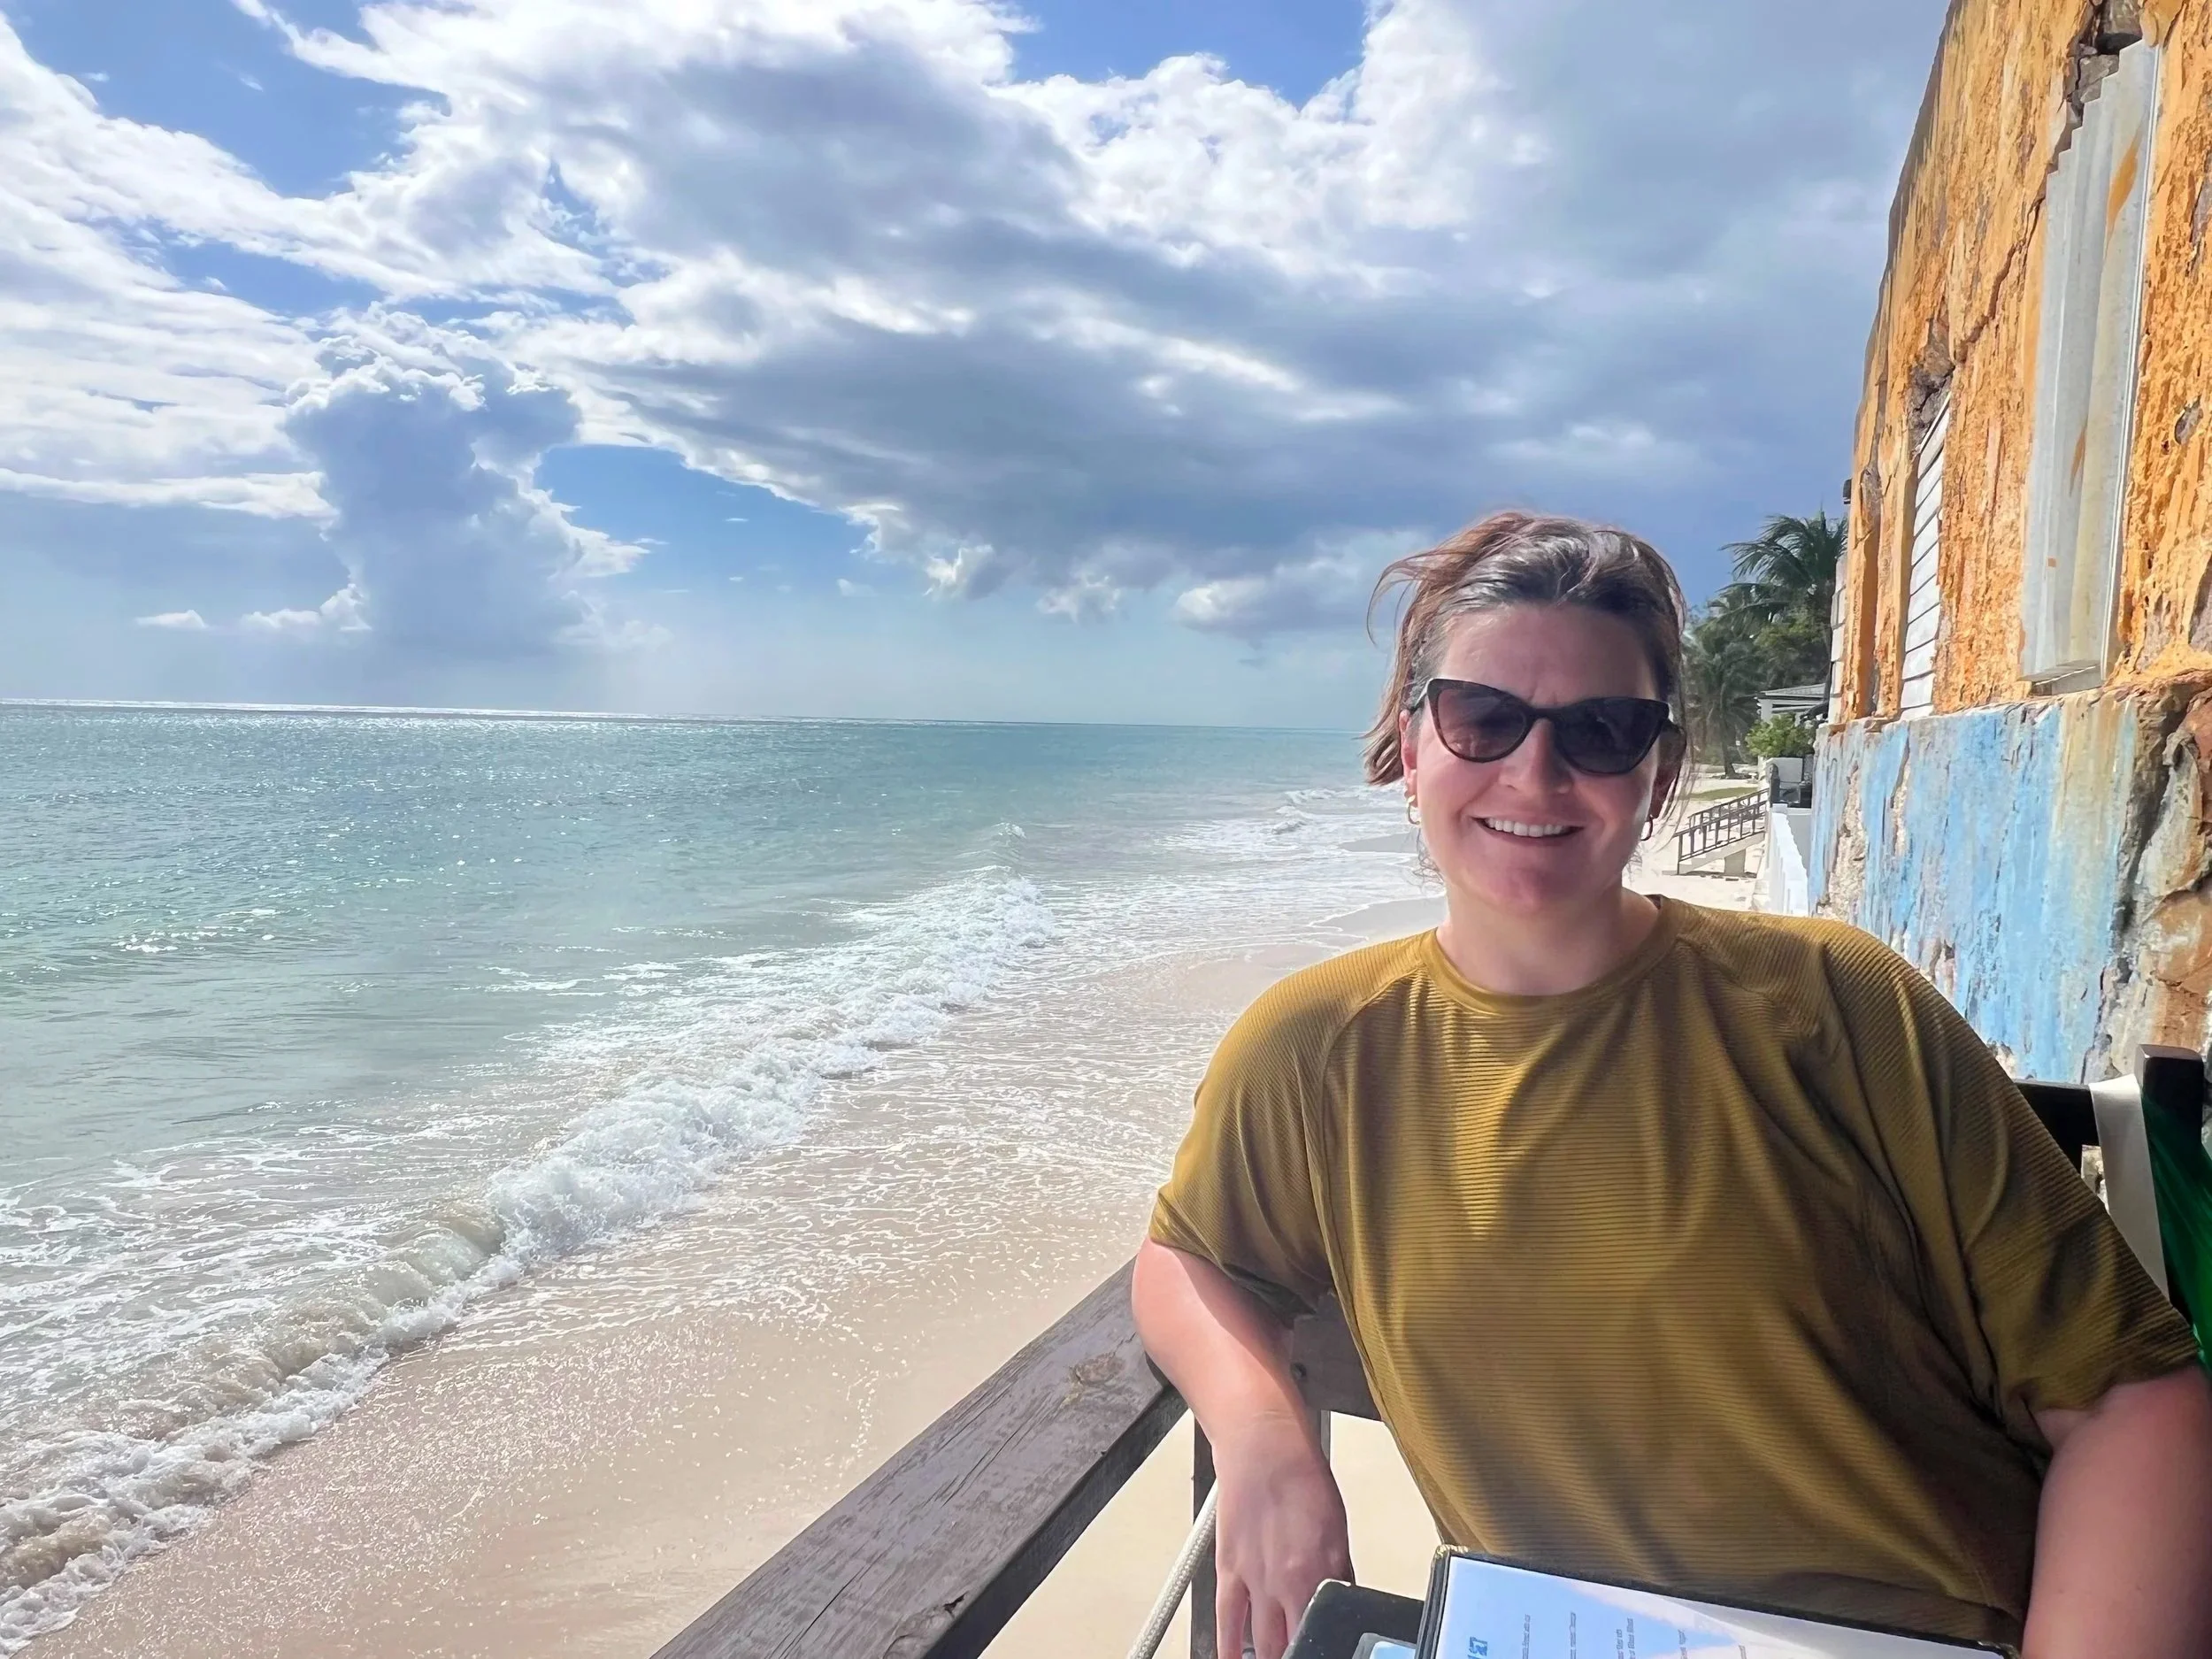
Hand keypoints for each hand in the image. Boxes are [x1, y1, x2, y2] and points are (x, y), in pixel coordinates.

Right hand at [1211, 1414, 1353, 1658]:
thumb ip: (1338, 1575)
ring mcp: (1257, 1581)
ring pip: (1265, 1644)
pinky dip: (1231, 1650)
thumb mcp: (1339, 1532)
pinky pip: (1228, 1623)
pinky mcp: (1229, 1571)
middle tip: (1302, 1653)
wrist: (1265, 1449)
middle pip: (1297, 1645)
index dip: (1328, 1645)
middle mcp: (1290, 1584)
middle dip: (1300, 1653)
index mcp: (1324, 1575)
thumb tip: (1341, 1602)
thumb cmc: (1302, 1478)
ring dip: (1271, 1658)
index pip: (1329, 1630)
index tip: (1328, 1647)